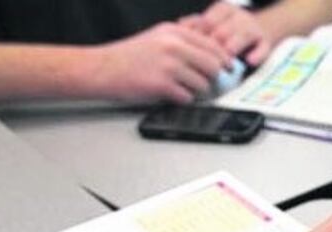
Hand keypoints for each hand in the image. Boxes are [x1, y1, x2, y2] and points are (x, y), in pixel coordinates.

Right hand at [87, 23, 231, 102]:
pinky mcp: (162, 84)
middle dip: (213, 78)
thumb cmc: (129, 56)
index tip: (230, 68)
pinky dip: (182, 99)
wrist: (101, 68)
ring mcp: (168, 65)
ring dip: (196, 90)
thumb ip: (183, 43)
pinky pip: (187, 97)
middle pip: (213, 66)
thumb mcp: (157, 38)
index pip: (213, 46)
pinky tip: (169, 94)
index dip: (225, 60)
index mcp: (174, 32)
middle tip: (208, 83)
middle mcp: (173, 46)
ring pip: (203, 84)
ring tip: (180, 87)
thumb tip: (213, 55)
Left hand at [181, 1, 272, 65]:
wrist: (261, 29)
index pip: (207, 21)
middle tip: (205, 63)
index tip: (190, 52)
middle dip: (214, 47)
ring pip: (243, 35)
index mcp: (223, 10)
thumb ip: (196, 25)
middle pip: (223, 29)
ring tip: (226, 63)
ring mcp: (254, 29)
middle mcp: (239, 16)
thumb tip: (179, 27)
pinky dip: (257, 55)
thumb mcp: (213, 23)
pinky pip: (263, 48)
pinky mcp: (267, 42)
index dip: (198, 37)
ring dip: (233, 48)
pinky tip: (250, 61)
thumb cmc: (229, 31)